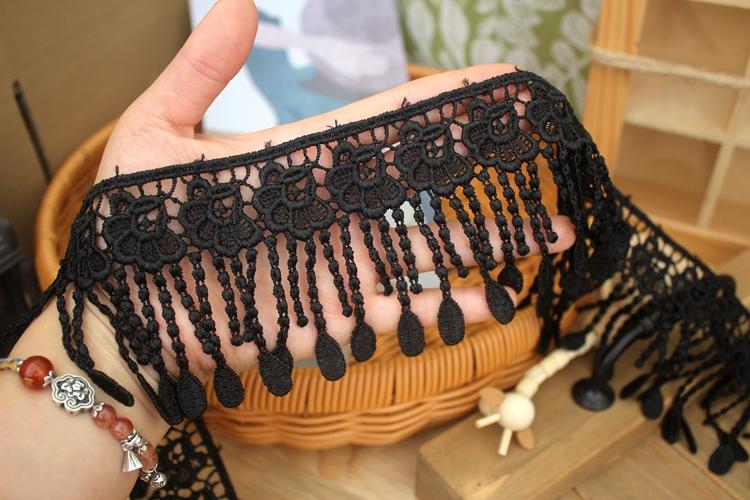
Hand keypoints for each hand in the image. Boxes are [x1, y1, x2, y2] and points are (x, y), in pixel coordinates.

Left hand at [96, 0, 574, 380]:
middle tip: (549, 168)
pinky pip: (402, 310)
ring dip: (492, 247)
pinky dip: (451, 309)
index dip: (450, 102)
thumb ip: (200, 72)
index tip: (506, 84)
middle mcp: (336, 211)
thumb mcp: (155, 132)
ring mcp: (340, 265)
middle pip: (428, 190)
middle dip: (491, 180)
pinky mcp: (334, 316)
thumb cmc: (133, 223)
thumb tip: (236, 2)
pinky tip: (499, 304)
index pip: (390, 122)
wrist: (128, 313)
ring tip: (551, 238)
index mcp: (305, 162)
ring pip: (431, 252)